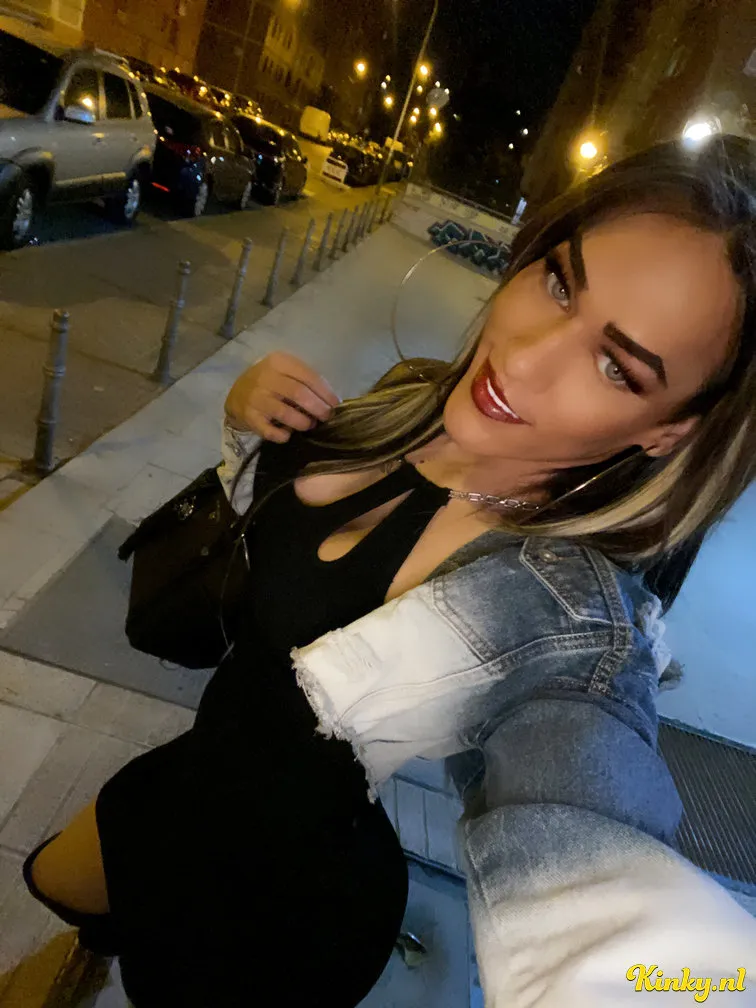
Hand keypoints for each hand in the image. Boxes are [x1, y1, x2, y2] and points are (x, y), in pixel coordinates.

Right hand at [224, 352, 339, 443]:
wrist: (237, 394)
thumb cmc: (271, 382)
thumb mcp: (285, 371)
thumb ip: (305, 380)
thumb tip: (331, 400)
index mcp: (279, 362)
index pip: (308, 377)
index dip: (325, 392)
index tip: (335, 404)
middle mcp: (265, 378)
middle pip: (299, 394)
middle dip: (318, 408)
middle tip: (326, 416)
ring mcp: (256, 398)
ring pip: (285, 413)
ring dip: (303, 422)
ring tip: (309, 425)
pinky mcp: (250, 418)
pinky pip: (271, 432)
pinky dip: (283, 436)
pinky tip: (288, 434)